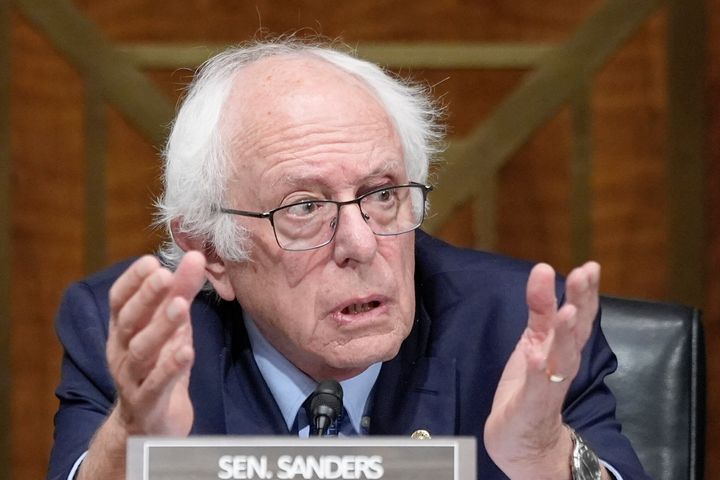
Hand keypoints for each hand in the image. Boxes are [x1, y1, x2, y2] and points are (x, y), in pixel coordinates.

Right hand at [106, 251, 206, 435]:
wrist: (149, 425)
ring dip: (160, 327)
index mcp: (123, 330)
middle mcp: (121, 351)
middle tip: (165, 275)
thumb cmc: (158, 366)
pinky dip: (170, 367)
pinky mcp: (146, 403)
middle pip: (129, 322)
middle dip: (146, 297)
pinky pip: (156, 384)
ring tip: (180, 306)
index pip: (119, 301)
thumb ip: (181, 293)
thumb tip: (196, 257)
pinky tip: (187, 351)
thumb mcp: (170, 327)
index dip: (132, 280)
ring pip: (141, 351)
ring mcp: (130, 379)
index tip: (150, 260)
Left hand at [484, 261, 602, 478]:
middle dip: (581, 302)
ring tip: (566, 311)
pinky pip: (538, 387)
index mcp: (560, 345)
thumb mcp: (533, 340)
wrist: (525, 442)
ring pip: (562, 357)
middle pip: (576, 330)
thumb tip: (543, 269)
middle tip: (585, 274)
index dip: (585, 291)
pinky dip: (539, 372)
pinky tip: (537, 357)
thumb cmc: (530, 387)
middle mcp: (561, 363)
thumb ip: (539, 309)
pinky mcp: (532, 405)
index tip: (590, 266)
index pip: (578, 314)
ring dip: (565, 334)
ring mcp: (548, 385)